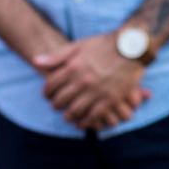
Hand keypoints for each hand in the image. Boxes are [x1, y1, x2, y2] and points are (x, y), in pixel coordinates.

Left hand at [34, 34, 150, 131]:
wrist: (132, 47)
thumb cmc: (105, 44)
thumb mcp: (79, 45)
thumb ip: (57, 55)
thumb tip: (35, 61)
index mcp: (73, 67)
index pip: (51, 85)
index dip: (46, 92)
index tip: (48, 95)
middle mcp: (82, 81)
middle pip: (61, 100)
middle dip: (56, 105)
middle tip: (57, 106)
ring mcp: (96, 91)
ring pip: (75, 110)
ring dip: (68, 116)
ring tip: (68, 116)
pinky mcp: (110, 99)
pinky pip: (93, 116)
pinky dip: (85, 122)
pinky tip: (82, 123)